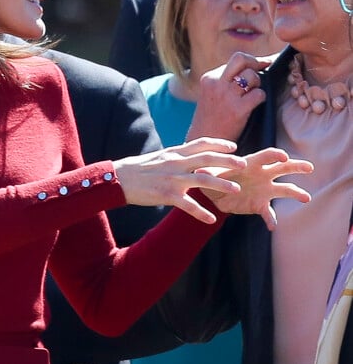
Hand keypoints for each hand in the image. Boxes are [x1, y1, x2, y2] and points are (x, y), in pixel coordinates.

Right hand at [113, 137, 246, 223]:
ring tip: (237, 190)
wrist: (119, 178)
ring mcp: (172, 179)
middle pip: (207, 159)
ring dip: (222, 185)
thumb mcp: (160, 157)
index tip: (233, 146)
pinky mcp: (166, 195)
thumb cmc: (139, 168)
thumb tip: (190, 156)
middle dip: (228, 161)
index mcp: (175, 152)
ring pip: (202, 180)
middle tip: (245, 164)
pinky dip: (201, 213)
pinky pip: (188, 204)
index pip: (201, 143)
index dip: (219, 144)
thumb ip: (177, 156)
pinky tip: (212, 220)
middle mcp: (176, 163)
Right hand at [187, 52, 277, 141]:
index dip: (251, 61)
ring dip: (258, 84)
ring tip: (252, 93)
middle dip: (256, 62)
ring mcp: (227, 96)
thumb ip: (225, 80)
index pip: (234, 60)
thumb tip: (252, 66)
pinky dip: (261, 97)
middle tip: (264, 68)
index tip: (262, 64)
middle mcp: (217, 84)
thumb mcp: (211, 94)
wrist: (205, 141)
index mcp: (209, 78)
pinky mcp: (238, 110)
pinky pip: (258, 94)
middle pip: (241, 59)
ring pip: (252, 76)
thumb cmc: (211, 117)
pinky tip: (255, 104)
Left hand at [197, 147, 312, 230]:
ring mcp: (264, 190)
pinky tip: (272, 226)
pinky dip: (271, 219)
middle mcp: (262, 175)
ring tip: (306, 197)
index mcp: (251, 163)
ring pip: (284, 189)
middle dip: (296, 166)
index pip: (266, 156)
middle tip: (309, 167)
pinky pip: (269, 213)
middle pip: (283, 168)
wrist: (213, 192)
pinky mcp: (260, 204)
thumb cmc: (212, 175)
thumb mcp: (209, 173)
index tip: (284, 156)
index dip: (275, 155)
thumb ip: (208, 172)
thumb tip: (198, 172)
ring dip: (296, 193)